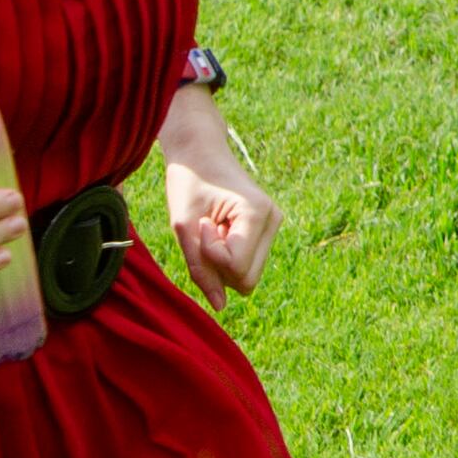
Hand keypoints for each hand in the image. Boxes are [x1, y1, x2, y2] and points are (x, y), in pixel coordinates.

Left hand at [165, 153, 280, 306]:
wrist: (200, 151)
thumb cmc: (188, 182)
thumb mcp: (183, 226)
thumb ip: (200, 268)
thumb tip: (219, 306)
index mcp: (257, 212)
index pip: (236, 268)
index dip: (210, 255)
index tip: (201, 225)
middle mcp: (273, 220)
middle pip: (247, 279)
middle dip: (219, 265)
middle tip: (205, 231)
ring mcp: (273, 225)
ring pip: (248, 275)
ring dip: (222, 261)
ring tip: (212, 228)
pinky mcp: (267, 230)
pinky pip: (247, 264)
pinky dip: (227, 256)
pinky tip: (220, 229)